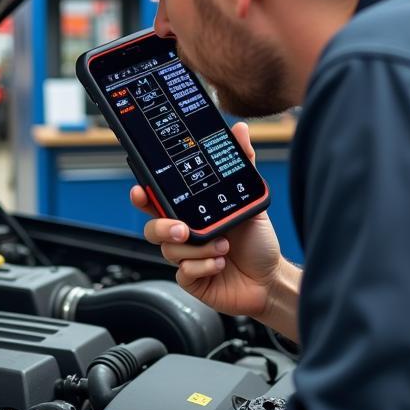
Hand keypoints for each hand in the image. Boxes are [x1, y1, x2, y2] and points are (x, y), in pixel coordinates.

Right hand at [132, 122, 293, 330]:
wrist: (270, 277)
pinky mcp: (191, 279)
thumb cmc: (256, 240)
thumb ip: (242, 164)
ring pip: (170, 251)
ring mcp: (186, 258)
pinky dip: (205, 267)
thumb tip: (239, 130)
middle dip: (163, 226)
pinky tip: (221, 263)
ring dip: (199, 249)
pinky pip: (184, 273)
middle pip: (153, 228)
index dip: (144, 196)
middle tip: (183, 228)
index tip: (140, 190)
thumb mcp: (250, 199)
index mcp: (192, 213)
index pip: (159, 201)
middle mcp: (184, 234)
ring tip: (223, 245)